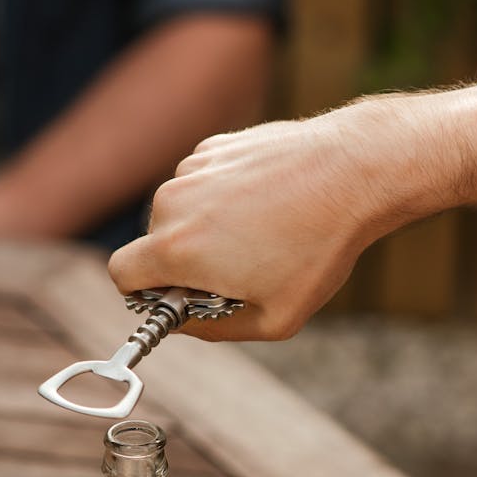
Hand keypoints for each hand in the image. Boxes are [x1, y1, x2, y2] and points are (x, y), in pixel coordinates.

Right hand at [108, 93, 454, 340]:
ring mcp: (193, 169)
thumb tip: (183, 322)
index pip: (122, 276)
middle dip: (182, 264)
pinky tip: (267, 204)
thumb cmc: (318, 249)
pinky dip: (222, 198)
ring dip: (204, 230)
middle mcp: (172, 203)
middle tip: (234, 274)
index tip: (177, 298)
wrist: (355, 171)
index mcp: (176, 249)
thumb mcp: (273, 319)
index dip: (144, 294)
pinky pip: (201, 183)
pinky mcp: (215, 146)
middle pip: (152, 245)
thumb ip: (214, 330)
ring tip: (260, 236)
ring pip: (178, 212)